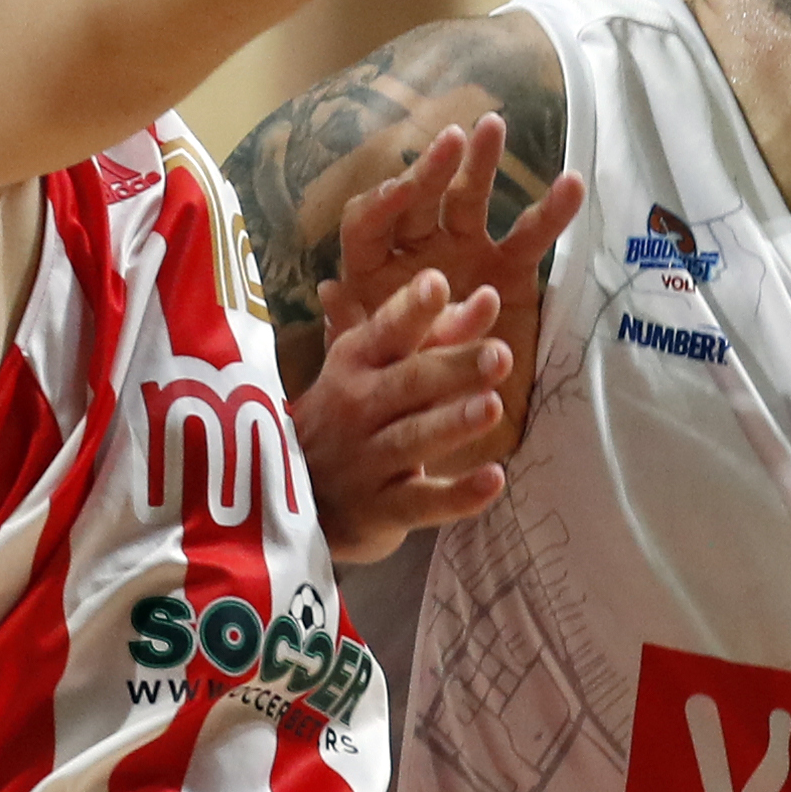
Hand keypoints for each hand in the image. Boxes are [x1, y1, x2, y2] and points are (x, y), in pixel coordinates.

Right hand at [294, 119, 580, 562]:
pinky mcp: (381, 509)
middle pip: (409, 383)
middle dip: (454, 368)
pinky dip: (457, 496)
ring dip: (453, 423)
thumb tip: (486, 297)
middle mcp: (358, 405)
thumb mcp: (377, 366)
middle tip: (501, 354)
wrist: (289, 496)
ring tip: (493, 407)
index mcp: (356, 361)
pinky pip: (421, 502)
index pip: (386, 331)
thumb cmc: (350, 413)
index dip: (411, 309)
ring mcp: (367, 460)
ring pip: (413, 439)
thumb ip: (437, 333)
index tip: (437, 282)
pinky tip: (493, 481)